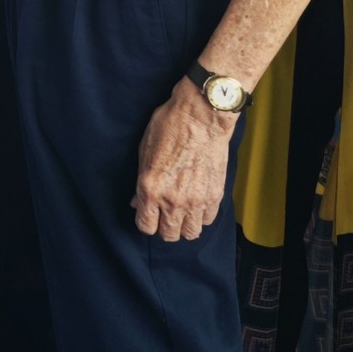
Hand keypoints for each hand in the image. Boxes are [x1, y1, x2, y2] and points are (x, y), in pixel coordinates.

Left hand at [132, 80, 237, 241]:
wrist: (202, 116)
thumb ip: (140, 182)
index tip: (148, 215)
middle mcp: (173, 200)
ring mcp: (196, 200)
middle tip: (165, 215)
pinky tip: (197, 204)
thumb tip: (137, 202)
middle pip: (168, 234)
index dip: (145, 222)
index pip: (145, 226)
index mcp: (150, 188)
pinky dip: (201, 216)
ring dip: (184, 225)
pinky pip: (207, 220)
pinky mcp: (215, 196)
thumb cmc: (169, 126)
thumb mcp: (144, 151)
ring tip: (182, 213)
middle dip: (164, 227)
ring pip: (190, 233)